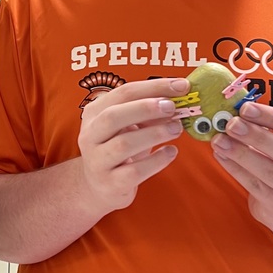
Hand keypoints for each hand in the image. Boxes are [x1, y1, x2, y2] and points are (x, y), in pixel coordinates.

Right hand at [77, 77, 187, 216]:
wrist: (101, 187)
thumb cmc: (119, 150)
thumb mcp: (129, 127)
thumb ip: (148, 113)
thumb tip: (177, 99)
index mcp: (94, 113)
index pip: (123, 93)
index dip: (154, 87)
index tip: (181, 86)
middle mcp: (90, 136)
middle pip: (113, 116)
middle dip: (146, 108)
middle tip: (172, 107)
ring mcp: (98, 161)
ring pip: (124, 144)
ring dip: (154, 133)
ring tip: (176, 129)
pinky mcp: (110, 184)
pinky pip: (134, 171)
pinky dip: (157, 160)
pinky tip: (171, 152)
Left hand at [211, 102, 272, 231]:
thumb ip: (271, 128)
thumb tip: (238, 113)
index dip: (272, 117)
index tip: (246, 108)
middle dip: (257, 136)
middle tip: (231, 125)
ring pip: (270, 172)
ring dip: (241, 154)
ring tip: (220, 140)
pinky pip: (256, 187)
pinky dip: (236, 170)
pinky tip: (222, 156)